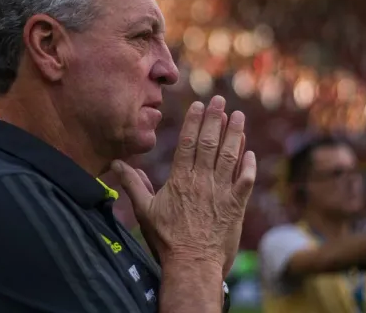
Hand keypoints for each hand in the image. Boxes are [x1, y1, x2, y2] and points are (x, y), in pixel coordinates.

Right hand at [113, 96, 255, 277]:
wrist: (191, 265)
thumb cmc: (166, 240)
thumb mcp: (144, 211)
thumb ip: (132, 184)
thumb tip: (115, 164)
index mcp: (180, 179)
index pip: (188, 143)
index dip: (194, 122)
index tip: (200, 105)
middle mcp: (201, 181)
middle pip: (210, 143)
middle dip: (216, 119)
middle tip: (222, 101)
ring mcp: (220, 193)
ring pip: (229, 156)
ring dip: (235, 135)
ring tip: (238, 117)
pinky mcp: (236, 206)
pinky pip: (246, 181)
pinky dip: (249, 165)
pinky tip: (250, 152)